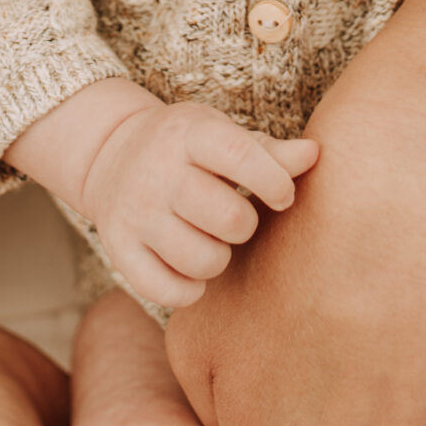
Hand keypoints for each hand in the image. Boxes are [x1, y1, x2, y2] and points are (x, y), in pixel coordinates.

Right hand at [7, 77, 316, 307]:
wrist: (110, 154)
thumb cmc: (188, 149)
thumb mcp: (222, 135)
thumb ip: (270, 152)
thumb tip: (315, 154)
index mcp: (190, 135)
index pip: (240, 157)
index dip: (274, 182)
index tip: (281, 195)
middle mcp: (157, 172)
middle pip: (228, 218)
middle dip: (245, 226)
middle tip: (236, 220)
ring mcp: (134, 213)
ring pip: (201, 260)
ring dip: (219, 259)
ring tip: (212, 241)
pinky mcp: (118, 249)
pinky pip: (167, 290)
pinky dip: (189, 289)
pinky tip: (190, 268)